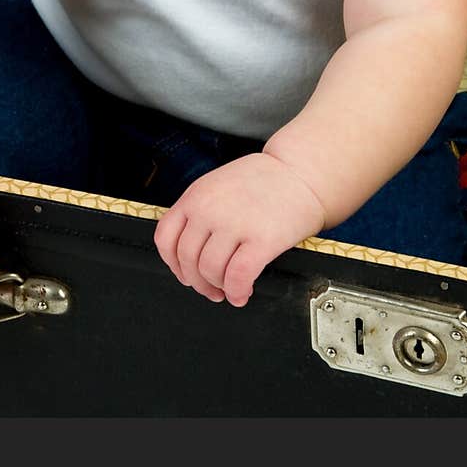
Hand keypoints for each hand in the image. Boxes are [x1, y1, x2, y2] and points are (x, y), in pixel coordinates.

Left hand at [153, 152, 325, 306]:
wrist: (301, 172)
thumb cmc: (264, 180)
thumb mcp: (218, 184)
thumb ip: (200, 210)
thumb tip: (191, 249)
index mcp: (196, 195)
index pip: (165, 237)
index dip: (173, 264)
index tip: (185, 274)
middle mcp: (209, 209)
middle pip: (187, 259)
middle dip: (198, 282)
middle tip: (211, 289)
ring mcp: (234, 223)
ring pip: (210, 271)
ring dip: (219, 288)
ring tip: (230, 289)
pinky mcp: (261, 239)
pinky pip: (238, 277)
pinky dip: (237, 292)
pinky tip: (243, 294)